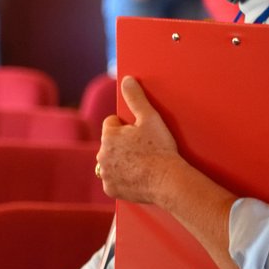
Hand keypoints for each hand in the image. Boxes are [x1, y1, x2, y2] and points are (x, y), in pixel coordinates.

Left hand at [96, 76, 180, 203]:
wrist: (167, 180)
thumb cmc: (160, 148)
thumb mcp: (150, 118)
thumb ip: (136, 98)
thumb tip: (126, 79)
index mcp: (108, 136)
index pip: (112, 124)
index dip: (127, 127)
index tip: (140, 133)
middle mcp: (100, 155)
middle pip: (110, 144)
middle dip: (122, 144)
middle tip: (143, 149)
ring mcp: (104, 174)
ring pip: (111, 162)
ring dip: (121, 161)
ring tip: (142, 163)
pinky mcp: (110, 189)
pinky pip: (114, 180)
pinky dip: (123, 178)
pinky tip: (138, 176)